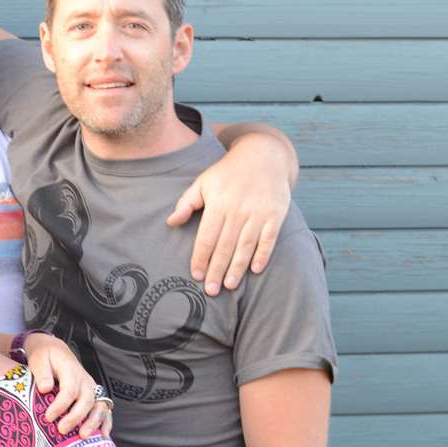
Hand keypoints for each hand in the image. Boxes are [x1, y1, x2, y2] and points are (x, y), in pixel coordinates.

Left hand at [24, 333, 108, 437]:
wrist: (54, 350)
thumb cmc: (45, 356)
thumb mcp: (39, 359)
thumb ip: (42, 373)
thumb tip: (45, 388)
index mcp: (71, 370)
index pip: (69, 390)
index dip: (60, 405)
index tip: (48, 417)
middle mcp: (85, 380)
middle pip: (86, 400)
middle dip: (76, 417)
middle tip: (62, 430)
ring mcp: (92, 388)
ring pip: (99, 405)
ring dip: (94, 422)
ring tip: (83, 436)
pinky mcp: (94, 395)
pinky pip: (105, 409)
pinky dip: (106, 422)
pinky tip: (103, 436)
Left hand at [167, 132, 292, 294]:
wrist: (263, 156)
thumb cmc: (227, 173)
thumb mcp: (203, 182)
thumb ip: (187, 203)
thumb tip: (171, 222)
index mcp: (218, 203)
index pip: (206, 237)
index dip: (200, 257)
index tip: (196, 275)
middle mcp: (238, 210)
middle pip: (225, 246)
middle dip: (216, 269)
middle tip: (210, 291)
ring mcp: (259, 212)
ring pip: (246, 246)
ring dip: (237, 268)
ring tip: (228, 285)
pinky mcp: (276, 214)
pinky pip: (269, 239)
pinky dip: (263, 255)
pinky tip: (255, 270)